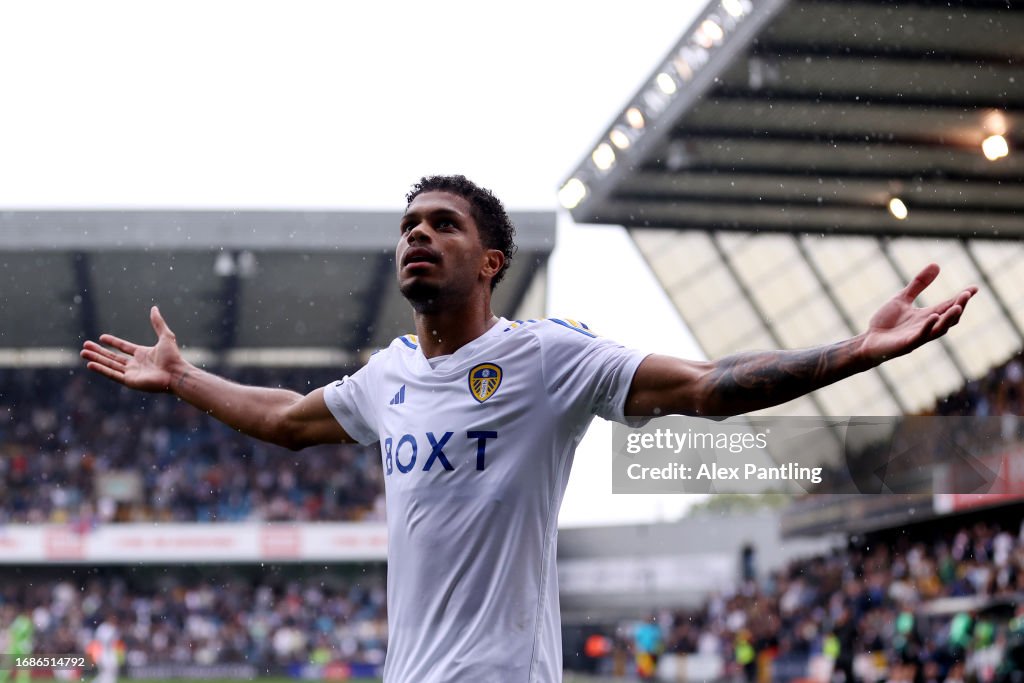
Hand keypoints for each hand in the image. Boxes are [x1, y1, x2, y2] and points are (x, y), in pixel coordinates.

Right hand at [80, 306, 185, 392]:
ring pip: (109, 365)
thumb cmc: (173, 357)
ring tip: (83, 353)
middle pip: (113, 357)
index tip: (101, 338)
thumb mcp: (165, 336)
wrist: (175, 373)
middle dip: (98, 352)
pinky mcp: (129, 381)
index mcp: (142, 354)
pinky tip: (90, 364)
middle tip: (84, 346)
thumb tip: (154, 308)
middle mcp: (135, 364)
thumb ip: (158, 323)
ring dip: (96, 359)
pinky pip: (112, 374)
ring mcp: (131, 374)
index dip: (113, 342)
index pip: (123, 348)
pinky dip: (101, 369)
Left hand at [861, 263, 976, 362]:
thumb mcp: (902, 298)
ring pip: (940, 329)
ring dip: (949, 318)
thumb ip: (919, 284)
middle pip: (949, 318)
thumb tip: (936, 264)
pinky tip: (933, 316)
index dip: (961, 297)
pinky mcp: (907, 344)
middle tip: (967, 294)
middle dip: (959, 306)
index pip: (949, 305)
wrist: (868, 341)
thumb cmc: (886, 322)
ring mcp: (918, 336)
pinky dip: (928, 327)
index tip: (975, 288)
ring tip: (958, 307)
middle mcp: (927, 326)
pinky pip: (921, 336)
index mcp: (927, 316)